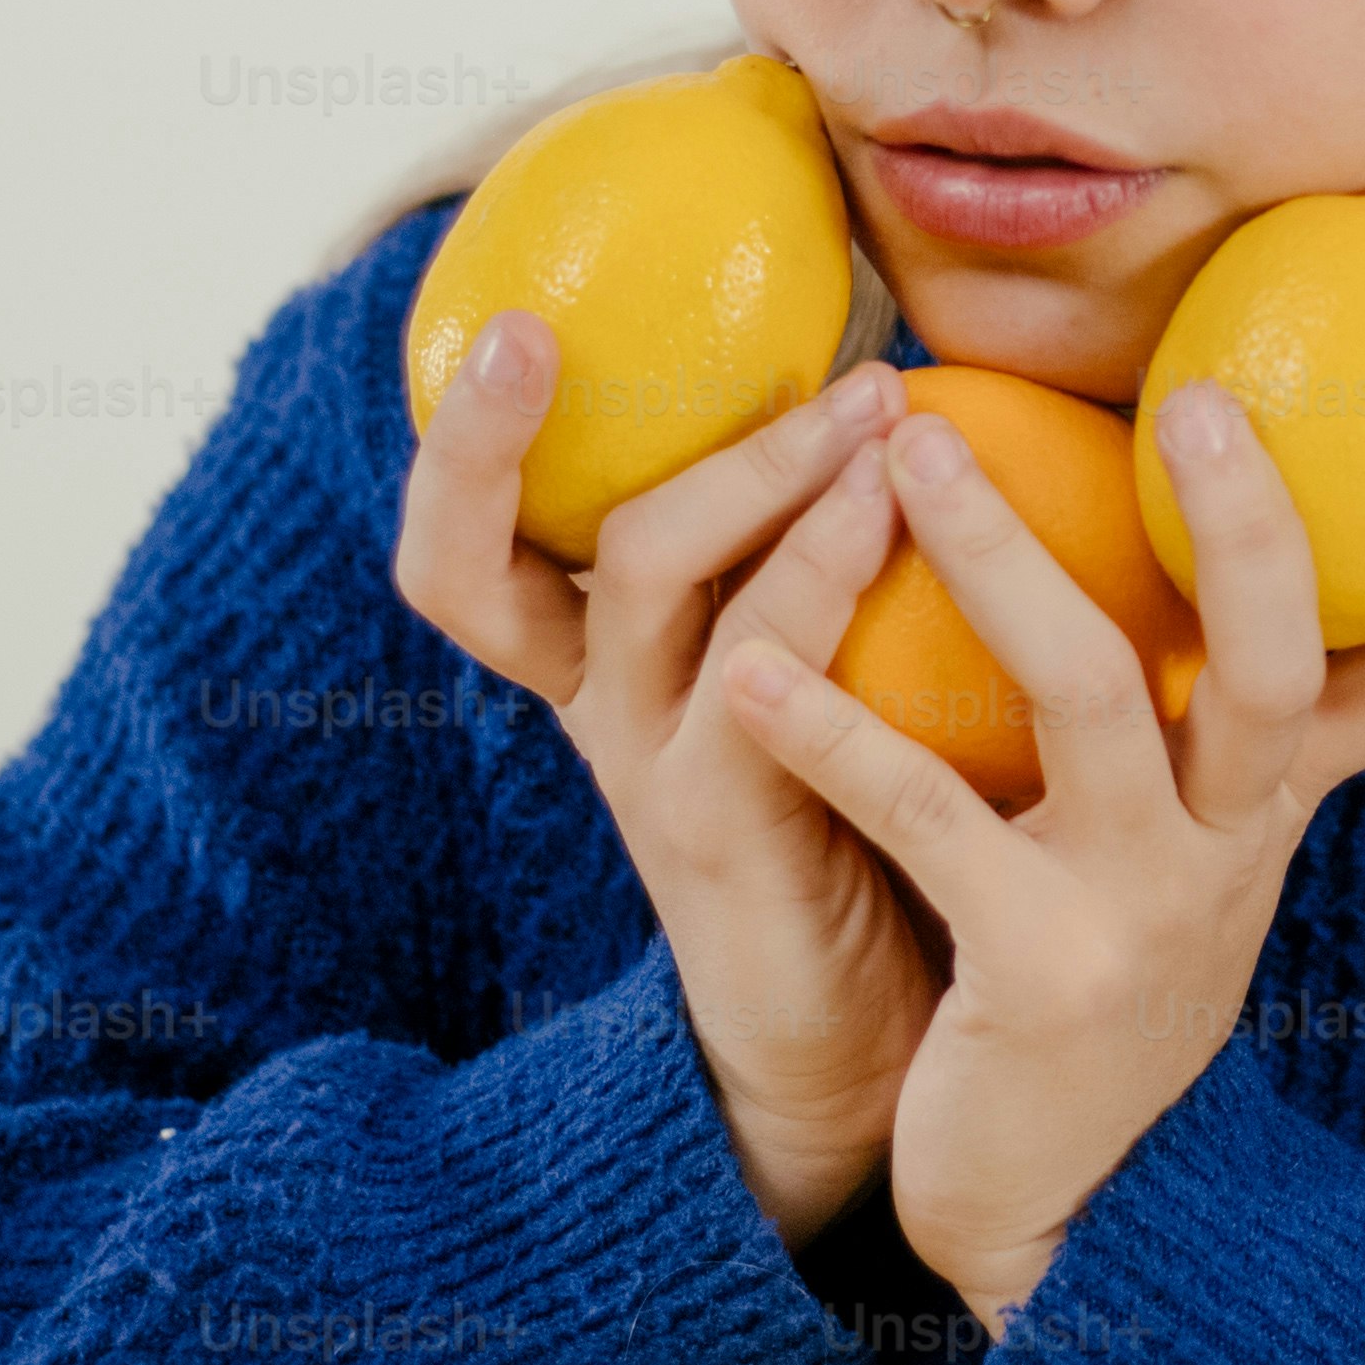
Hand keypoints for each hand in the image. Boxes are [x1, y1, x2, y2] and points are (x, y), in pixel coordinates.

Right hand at [392, 319, 941, 1244]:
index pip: (470, 547)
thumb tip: (899, 373)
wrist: (859, 1047)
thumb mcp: (804, 676)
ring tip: (872, 401)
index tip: (517, 317)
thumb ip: (811, 550)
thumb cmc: (853, 824)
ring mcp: (650, 772)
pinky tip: (894, 516)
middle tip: (557, 325)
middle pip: (511, 549)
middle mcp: (599, 708)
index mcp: (596, 663)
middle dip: (531, 432)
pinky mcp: (727, 836)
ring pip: (649, 585)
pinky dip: (819, 584)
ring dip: (763, 474)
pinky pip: (757, 688)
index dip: (465, 444)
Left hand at [715, 383, 1364, 1331]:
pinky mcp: (1031, 969)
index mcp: (1269, 815)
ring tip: (915, 453)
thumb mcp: (1173, 866)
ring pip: (1094, 697)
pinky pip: (929, 817)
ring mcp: (1141, 913)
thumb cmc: (1087, 986)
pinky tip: (752, 671)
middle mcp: (1231, 854)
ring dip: (998, 558)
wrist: (1036, 1211)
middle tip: (1197, 401)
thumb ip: (1190, 741)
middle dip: (1249, 525)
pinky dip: (832, 733)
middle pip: (1281, 663)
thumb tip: (1191, 565)